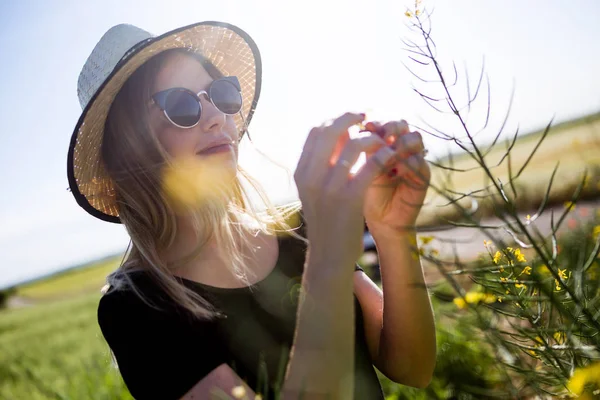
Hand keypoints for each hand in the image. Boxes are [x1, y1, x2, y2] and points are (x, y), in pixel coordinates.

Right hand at [294, 112, 395, 263]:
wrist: (329, 256)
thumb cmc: (327, 222)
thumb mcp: (315, 192)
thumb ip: (321, 166)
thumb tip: (337, 136)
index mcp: (301, 173)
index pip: (316, 132)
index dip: (335, 119)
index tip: (352, 119)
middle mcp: (311, 177)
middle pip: (332, 131)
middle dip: (352, 118)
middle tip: (369, 117)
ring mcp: (329, 187)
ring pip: (354, 145)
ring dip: (373, 138)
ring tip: (383, 141)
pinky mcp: (350, 198)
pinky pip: (370, 165)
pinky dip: (383, 156)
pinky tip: (391, 156)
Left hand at [360, 120, 430, 231]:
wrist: (381, 221)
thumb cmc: (366, 194)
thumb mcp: (360, 168)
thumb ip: (359, 149)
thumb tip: (348, 127)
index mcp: (385, 142)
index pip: (385, 121)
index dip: (377, 121)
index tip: (365, 127)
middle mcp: (402, 148)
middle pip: (402, 124)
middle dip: (390, 127)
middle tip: (379, 137)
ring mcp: (415, 159)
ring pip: (415, 138)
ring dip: (400, 143)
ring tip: (387, 156)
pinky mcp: (423, 175)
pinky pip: (418, 161)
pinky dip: (406, 163)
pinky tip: (394, 172)